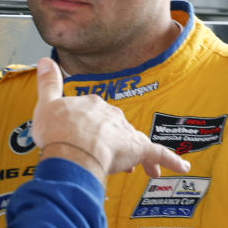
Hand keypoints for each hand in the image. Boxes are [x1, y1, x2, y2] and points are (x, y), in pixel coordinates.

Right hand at [32, 57, 188, 184]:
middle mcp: (111, 115)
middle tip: (101, 153)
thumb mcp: (46, 104)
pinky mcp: (138, 149)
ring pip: (133, 140)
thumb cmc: (57, 132)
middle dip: (110, 141)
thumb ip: (48, 83)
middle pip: (115, 127)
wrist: (71, 150)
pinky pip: (159, 155)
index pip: (94, 112)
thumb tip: (45, 60)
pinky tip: (182, 167)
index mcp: (91, 104)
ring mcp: (126, 132)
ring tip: (129, 165)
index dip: (89, 126)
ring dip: (132, 152)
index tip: (83, 135)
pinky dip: (171, 161)